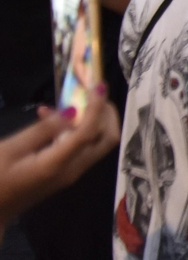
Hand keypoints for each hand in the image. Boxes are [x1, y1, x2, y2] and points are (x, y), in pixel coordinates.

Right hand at [0, 89, 120, 225]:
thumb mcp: (10, 150)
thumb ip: (41, 130)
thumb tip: (70, 111)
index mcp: (58, 164)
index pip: (89, 132)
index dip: (97, 106)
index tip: (98, 85)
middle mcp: (72, 170)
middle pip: (106, 139)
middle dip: (106, 113)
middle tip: (92, 92)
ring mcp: (71, 173)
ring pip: (95, 142)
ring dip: (90, 119)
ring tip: (68, 99)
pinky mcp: (64, 172)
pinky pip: (79, 147)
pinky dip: (74, 129)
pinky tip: (49, 117)